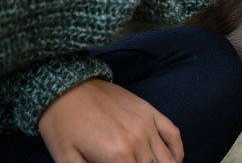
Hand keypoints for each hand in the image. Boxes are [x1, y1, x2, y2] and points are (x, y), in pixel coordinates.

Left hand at [39, 79, 182, 162]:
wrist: (68, 87)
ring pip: (167, 157)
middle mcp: (137, 141)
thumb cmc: (62, 126)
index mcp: (117, 156)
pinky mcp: (150, 112)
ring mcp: (147, 125)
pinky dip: (178, 150)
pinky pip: (173, 133)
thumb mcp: (65, 158)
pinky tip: (176, 160)